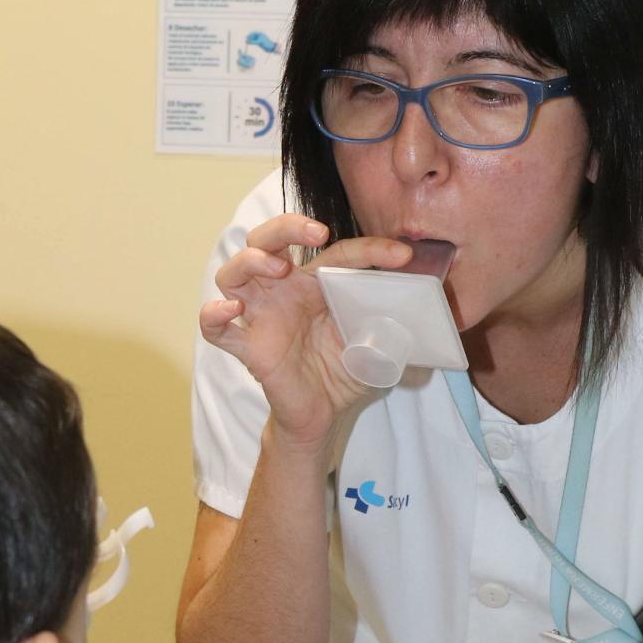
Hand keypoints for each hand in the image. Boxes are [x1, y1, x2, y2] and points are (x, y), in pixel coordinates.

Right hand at [200, 214, 412, 451]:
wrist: (323, 416)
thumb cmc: (342, 373)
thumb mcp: (374, 343)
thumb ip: (391, 324)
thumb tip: (428, 314)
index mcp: (315, 284)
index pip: (337, 253)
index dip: (371, 248)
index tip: (402, 256)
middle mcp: (283, 292)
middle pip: (265, 239)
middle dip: (285, 226)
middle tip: (315, 233)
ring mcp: (261, 316)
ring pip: (233, 272)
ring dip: (250, 260)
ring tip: (277, 268)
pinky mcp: (248, 347)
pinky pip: (216, 329)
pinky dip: (214, 315)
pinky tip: (231, 310)